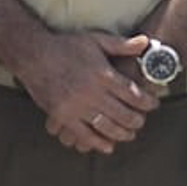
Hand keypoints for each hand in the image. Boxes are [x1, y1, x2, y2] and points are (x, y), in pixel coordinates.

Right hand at [22, 30, 152, 154]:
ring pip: (107, 127)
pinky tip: (108, 145)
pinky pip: (84, 134)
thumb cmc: (65, 45)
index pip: (134, 94)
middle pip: (124, 114)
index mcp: (103, 74)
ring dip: (122, 133)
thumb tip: (146, 42)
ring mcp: (76, 105)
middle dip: (137, 120)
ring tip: (129, 133)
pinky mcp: (62, 115)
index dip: (148, 102)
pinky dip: (98, 143)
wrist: (32, 54)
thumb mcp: (95, 40)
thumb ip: (121, 45)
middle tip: (141, 121)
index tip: (154, 104)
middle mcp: (92, 92)